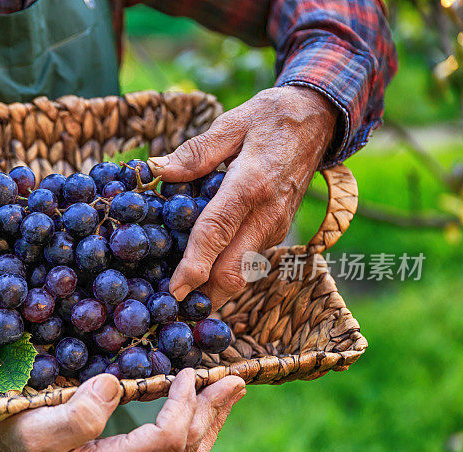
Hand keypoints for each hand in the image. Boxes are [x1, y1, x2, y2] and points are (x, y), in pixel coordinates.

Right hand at [0, 370, 244, 451]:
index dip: (185, 404)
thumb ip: (78, 412)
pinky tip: (196, 408)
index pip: (169, 438)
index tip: (189, 370)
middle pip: (189, 450)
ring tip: (228, 392)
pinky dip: (193, 428)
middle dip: (215, 412)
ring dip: (210, 421)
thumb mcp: (39, 426)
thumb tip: (117, 385)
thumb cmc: (15, 439)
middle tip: (236, 379)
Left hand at [148, 86, 337, 306]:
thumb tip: (158, 171)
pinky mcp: (276, 232)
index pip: (217, 232)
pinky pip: (247, 262)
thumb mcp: (232, 122)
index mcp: (251, 184)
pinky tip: (199, 274)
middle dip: (202, 295)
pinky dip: (224, 274)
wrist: (318, 120)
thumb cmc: (271, 118)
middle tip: (169, 307)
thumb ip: (195, 152)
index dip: (194, 265)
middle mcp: (267, 214)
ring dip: (212, 290)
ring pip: (243, 273)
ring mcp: (275, 227)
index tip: (174, 289)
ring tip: (179, 299)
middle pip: (234, 270)